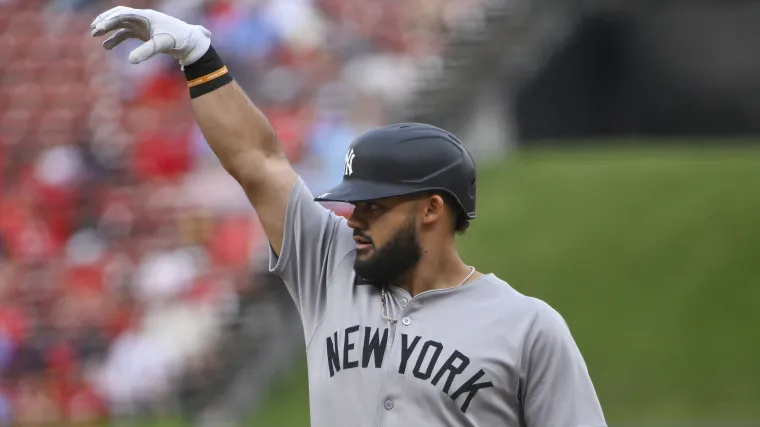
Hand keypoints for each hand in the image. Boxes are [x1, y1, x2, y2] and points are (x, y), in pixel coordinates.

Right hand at [90, 6, 210, 65]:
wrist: (189, 42)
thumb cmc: (177, 40)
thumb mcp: (161, 45)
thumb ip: (146, 52)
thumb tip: (130, 61)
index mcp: (146, 16)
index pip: (123, 14)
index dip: (109, 20)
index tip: (99, 28)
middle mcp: (142, 18)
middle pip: (118, 15)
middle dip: (105, 21)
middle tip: (93, 30)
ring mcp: (142, 25)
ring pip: (120, 24)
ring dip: (108, 28)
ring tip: (95, 35)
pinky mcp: (143, 33)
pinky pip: (125, 33)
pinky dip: (115, 38)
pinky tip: (106, 46)